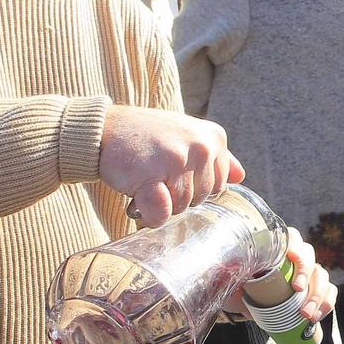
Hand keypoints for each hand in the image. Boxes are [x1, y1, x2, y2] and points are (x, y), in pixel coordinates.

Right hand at [100, 106, 244, 227]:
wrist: (104, 129)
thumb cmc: (147, 137)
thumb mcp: (187, 136)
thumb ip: (217, 156)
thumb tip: (240, 176)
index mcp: (214, 137)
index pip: (219, 186)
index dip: (193, 187)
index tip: (173, 171)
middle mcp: (201, 146)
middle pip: (201, 199)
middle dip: (177, 196)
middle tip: (156, 175)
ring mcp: (177, 158)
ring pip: (181, 208)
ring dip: (160, 204)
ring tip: (145, 180)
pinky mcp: (151, 174)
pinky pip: (161, 214)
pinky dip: (149, 214)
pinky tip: (138, 200)